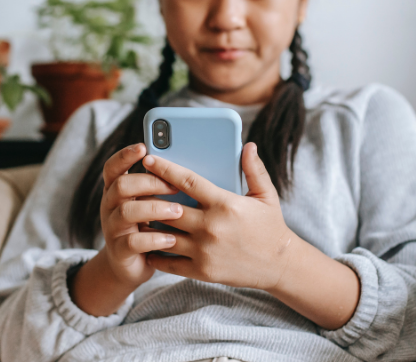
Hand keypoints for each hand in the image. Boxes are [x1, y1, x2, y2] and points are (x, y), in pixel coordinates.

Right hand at [99, 143, 182, 287]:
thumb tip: (190, 163)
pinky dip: (154, 239)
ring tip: (178, 211)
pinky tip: (171, 239)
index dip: (125, 155)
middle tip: (173, 187)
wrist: (133, 266)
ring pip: (126, 211)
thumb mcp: (152, 203)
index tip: (143, 147)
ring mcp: (112, 229)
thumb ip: (161, 187)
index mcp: (116, 190)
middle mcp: (110, 206)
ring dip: (154, 208)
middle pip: (121, 185)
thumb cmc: (151, 227)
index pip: (113, 167)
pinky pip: (133, 241)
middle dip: (148, 182)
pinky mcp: (119, 251)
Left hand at [142, 142, 299, 290]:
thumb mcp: (266, 195)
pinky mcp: (201, 271)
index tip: (148, 159)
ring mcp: (204, 251)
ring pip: (164, 235)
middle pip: (168, 208)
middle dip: (149, 197)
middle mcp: (211, 227)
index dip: (165, 168)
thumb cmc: (270, 227)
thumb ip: (254, 169)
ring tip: (136, 214)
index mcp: (225, 204)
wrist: (280, 266)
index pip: (187, 181)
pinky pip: (168, 262)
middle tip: (135, 188)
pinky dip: (154, 252)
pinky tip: (146, 243)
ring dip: (148, 224)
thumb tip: (247, 145)